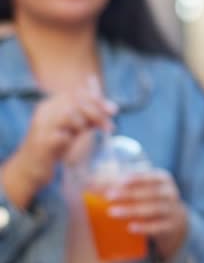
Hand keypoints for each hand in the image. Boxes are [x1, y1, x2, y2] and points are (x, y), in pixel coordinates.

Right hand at [0, 93, 115, 207]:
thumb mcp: (74, 129)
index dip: (97, 100)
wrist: (30, 169)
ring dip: (85, 124)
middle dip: (97, 113)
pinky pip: (61, 136)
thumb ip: (91, 117)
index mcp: (52, 105)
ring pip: (68, 114)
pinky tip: (75, 144)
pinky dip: (73, 139)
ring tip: (91, 135)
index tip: (114, 110)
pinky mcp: (41, 144)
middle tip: (109, 127)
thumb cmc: (55, 148)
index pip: (77, 93)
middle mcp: (45, 112)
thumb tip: (113, 107)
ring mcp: (41, 127)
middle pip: (75, 102)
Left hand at [106, 169, 187, 261]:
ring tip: (113, 212)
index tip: (120, 181)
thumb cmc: (151, 200)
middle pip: (150, 193)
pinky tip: (131, 228)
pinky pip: (158, 227)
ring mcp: (172, 210)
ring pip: (153, 209)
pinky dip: (144, 227)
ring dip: (132, 210)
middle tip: (109, 196)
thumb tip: (88, 182)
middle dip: (128, 194)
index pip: (151, 176)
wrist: (175, 221)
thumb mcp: (143, 188)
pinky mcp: (170, 227)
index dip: (136, 178)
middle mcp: (170, 193)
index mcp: (163, 179)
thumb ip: (121, 184)